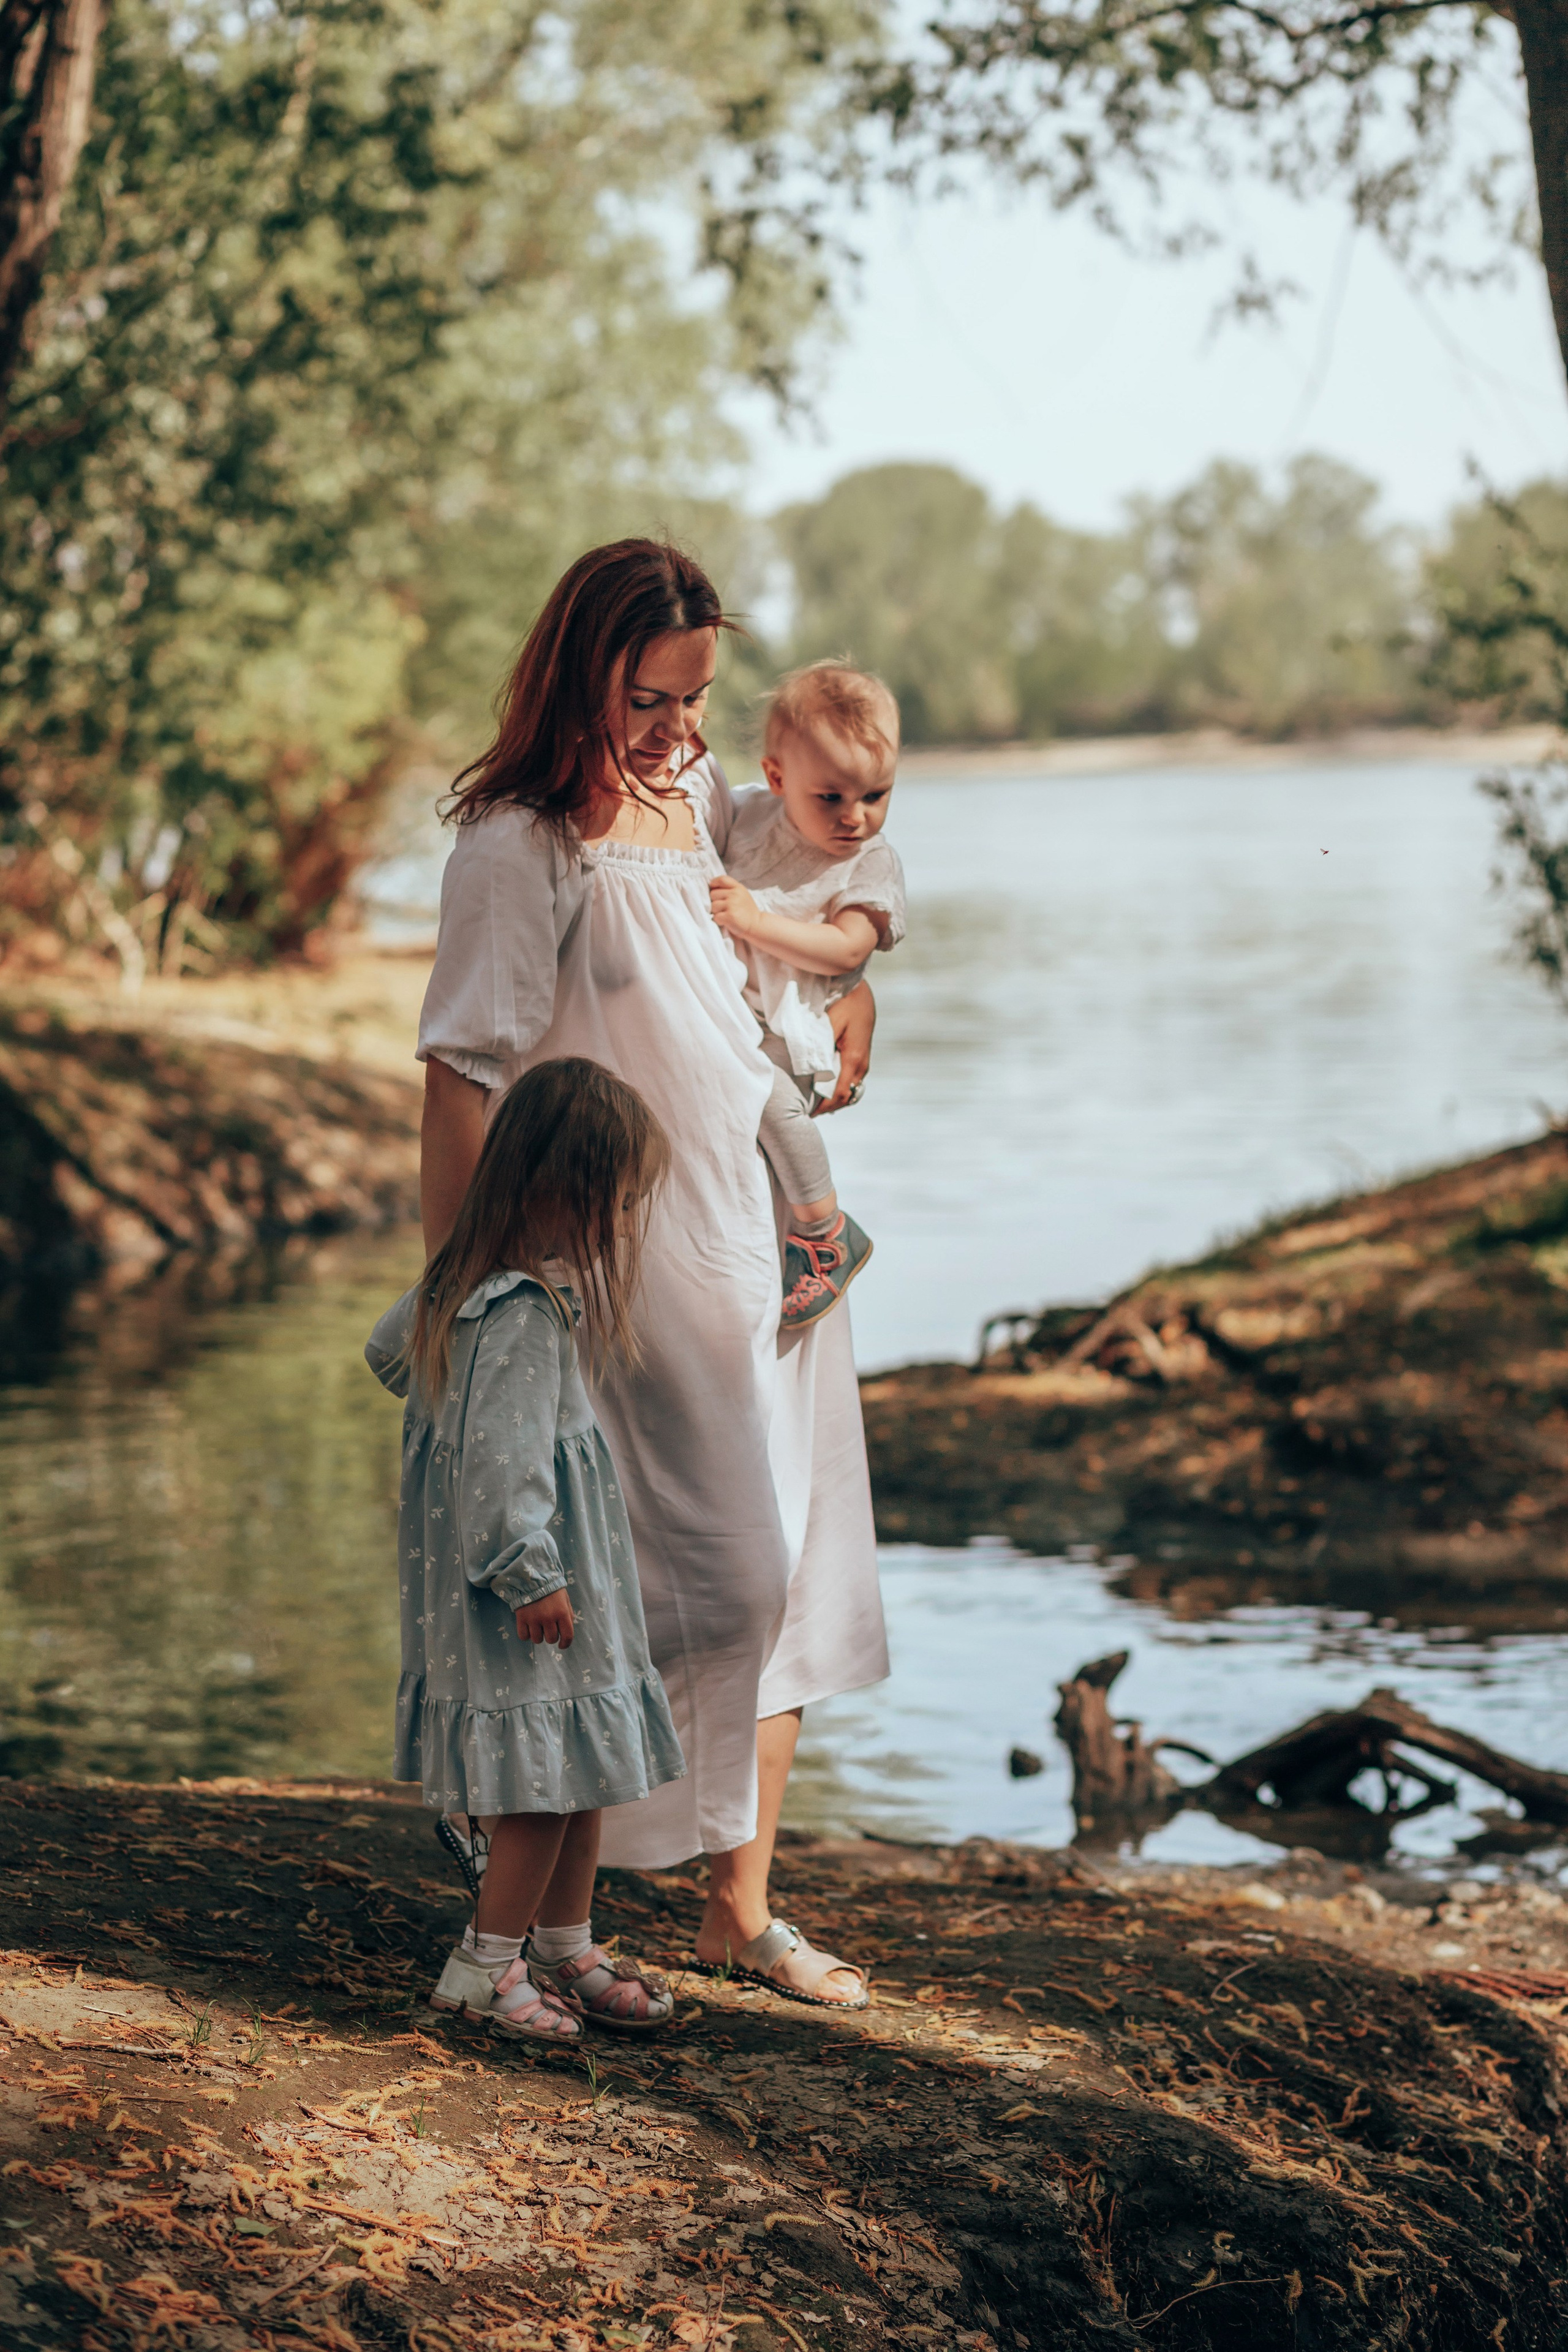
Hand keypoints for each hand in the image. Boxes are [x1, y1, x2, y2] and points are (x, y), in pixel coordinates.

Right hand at [516, 1590, 574, 1647]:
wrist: (532, 1577)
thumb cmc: (551, 1589)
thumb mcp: (565, 1599)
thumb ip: (568, 1615)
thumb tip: (566, 1632)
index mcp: (562, 1612)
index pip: (567, 1636)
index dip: (565, 1644)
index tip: (562, 1645)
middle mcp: (549, 1617)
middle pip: (551, 1639)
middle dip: (551, 1636)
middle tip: (548, 1627)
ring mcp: (534, 1618)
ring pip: (537, 1640)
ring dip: (538, 1635)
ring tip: (537, 1625)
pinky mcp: (521, 1618)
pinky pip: (523, 1636)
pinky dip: (526, 1634)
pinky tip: (528, 1626)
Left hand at [709, 875, 761, 938]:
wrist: (756, 925)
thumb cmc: (746, 911)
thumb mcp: (742, 894)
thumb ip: (730, 889)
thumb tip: (712, 887)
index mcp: (738, 887)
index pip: (722, 879)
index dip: (714, 883)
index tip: (713, 889)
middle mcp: (735, 894)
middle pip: (713, 894)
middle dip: (716, 902)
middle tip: (725, 908)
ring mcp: (732, 904)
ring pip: (713, 906)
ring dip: (717, 912)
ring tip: (726, 915)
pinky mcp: (730, 916)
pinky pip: (715, 917)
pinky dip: (719, 921)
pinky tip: (727, 921)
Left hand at [816, 982, 874, 1114]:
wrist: (860, 994)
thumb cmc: (845, 1004)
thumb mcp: (831, 1023)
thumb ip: (821, 1046)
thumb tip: (810, 1067)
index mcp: (853, 1058)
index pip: (840, 1093)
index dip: (825, 1107)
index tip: (809, 1114)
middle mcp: (861, 1065)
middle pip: (847, 1097)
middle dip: (829, 1107)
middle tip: (808, 1113)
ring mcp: (863, 1063)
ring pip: (851, 1091)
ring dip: (835, 1100)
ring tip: (816, 1106)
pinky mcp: (861, 1059)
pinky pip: (851, 1082)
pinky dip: (840, 1090)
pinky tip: (826, 1092)